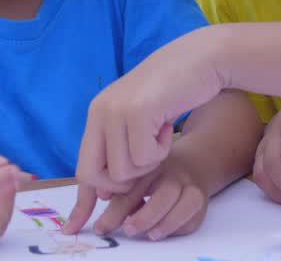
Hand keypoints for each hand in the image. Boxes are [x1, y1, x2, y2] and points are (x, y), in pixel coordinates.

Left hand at [63, 155, 208, 240]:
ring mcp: (185, 181)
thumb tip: (73, 223)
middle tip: (126, 231)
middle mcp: (165, 169)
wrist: (189, 164)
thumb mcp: (124, 178)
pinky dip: (177, 224)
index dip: (114, 209)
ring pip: (179, 199)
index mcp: (142, 163)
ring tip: (146, 234)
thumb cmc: (148, 175)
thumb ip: (99, 193)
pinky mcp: (199, 195)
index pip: (129, 185)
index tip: (100, 229)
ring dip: (162, 219)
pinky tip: (160, 232)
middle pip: (157, 190)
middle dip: (141, 214)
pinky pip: (192, 211)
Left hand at [76, 27, 224, 193]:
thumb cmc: (174, 91)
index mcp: (97, 113)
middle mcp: (100, 111)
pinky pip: (144, 157)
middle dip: (120, 184)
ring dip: (148, 163)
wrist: (200, 58)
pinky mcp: (137, 112)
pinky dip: (161, 150)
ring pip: (122, 171)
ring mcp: (116, 111)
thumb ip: (118, 149)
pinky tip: (167, 125)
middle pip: (92, 175)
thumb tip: (101, 194)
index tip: (81, 222)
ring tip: (159, 134)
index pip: (82, 167)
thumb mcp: (137, 118)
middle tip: (145, 161)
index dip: (85, 198)